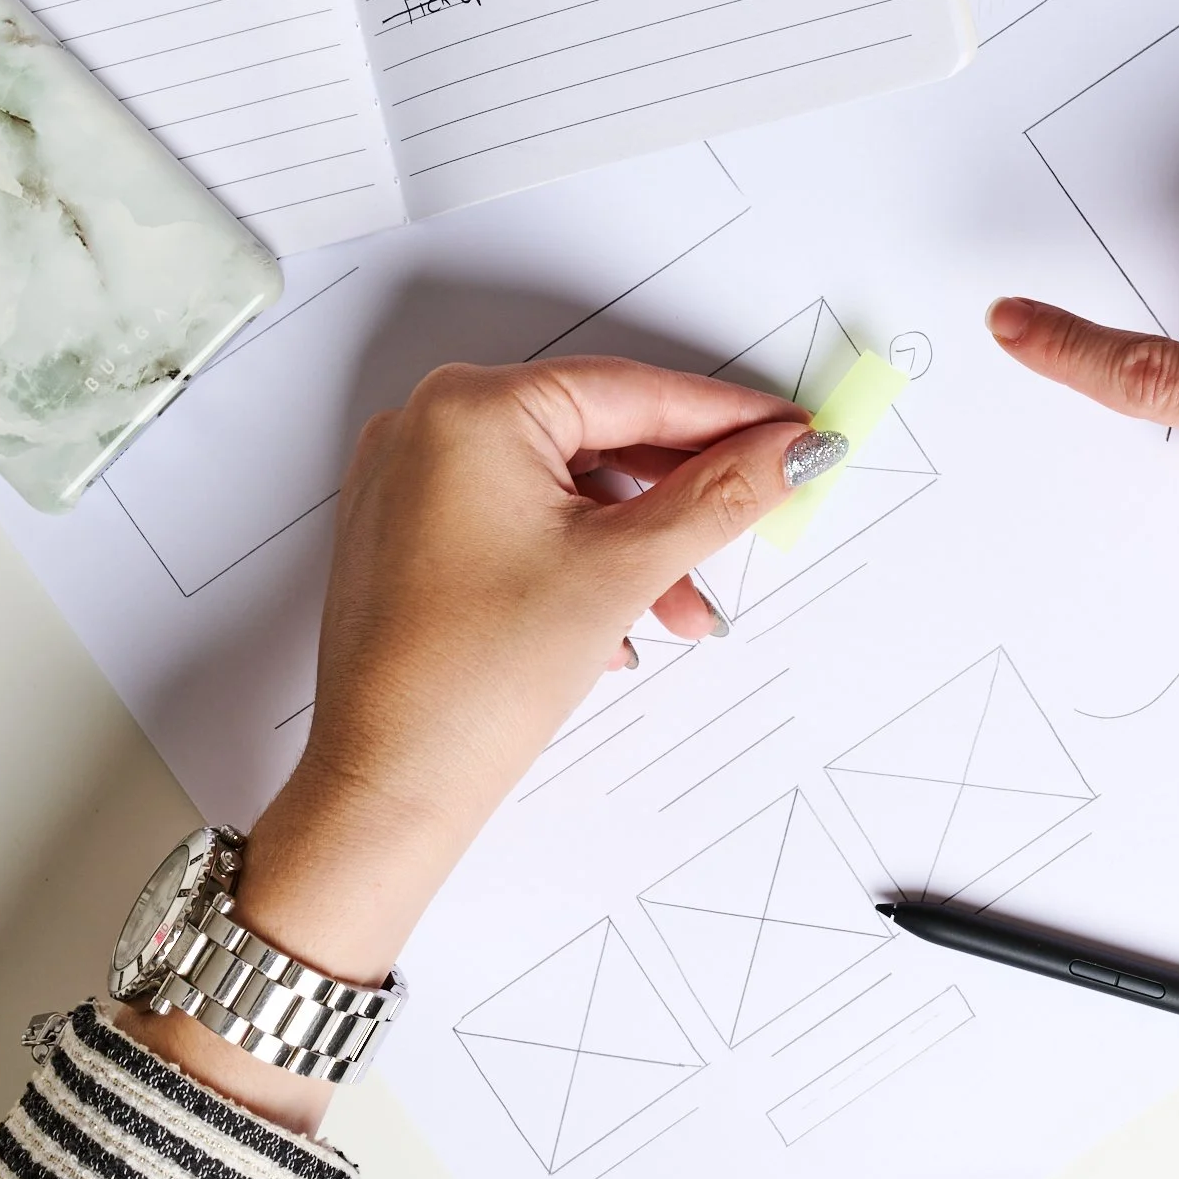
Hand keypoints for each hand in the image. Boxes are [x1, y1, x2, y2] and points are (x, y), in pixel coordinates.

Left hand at [123, 356, 828, 1128]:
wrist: (387, 785)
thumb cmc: (472, 680)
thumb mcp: (625, 568)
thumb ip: (722, 494)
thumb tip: (788, 450)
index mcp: (473, 406)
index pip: (634, 392)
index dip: (728, 417)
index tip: (791, 431)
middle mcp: (430, 423)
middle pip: (599, 434)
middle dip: (681, 494)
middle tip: (755, 511)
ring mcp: (411, 477)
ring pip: (563, 483)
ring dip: (635, 540)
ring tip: (680, 607)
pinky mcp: (409, 529)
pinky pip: (520, 513)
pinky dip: (580, 554)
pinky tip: (616, 619)